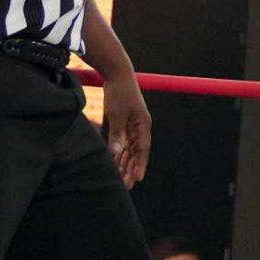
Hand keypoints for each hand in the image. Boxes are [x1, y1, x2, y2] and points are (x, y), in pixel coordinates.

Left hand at [104, 70, 152, 186]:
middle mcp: (140, 128)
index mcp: (143, 125)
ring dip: (125, 163)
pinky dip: (120, 153)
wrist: (117, 74)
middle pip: (137, 152)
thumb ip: (117, 134)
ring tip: (121, 178)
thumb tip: (116, 152)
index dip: (140, 165)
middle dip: (132, 168)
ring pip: (130, 149)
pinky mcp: (125, 123)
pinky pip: (124, 142)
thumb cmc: (119, 92)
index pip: (142, 150)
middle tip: (127, 185)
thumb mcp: (116, 114)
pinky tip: (116, 163)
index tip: (138, 179)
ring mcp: (133, 125)